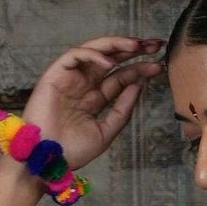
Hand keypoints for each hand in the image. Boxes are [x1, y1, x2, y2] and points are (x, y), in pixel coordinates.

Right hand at [24, 34, 163, 171]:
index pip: (121, 77)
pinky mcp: (55, 74)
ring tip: (137, 45)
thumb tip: (139, 84)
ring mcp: (70, 78)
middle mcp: (83, 84)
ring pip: (94, 50)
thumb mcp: (106, 131)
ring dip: (116, 44)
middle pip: (112, 59)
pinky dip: (93, 55)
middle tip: (156, 44)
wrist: (47, 161)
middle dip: (133, 49)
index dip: (140, 69)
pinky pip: (74, 55)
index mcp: (94, 98)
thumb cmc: (72, 151)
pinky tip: (110, 63)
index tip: (159, 66)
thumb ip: (122, 109)